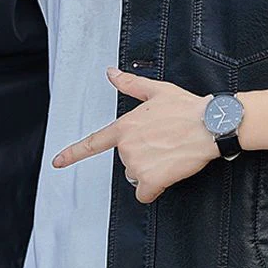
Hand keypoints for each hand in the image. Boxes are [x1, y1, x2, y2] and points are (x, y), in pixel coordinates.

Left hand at [52, 66, 218, 203]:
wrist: (210, 125)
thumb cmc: (187, 108)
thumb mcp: (157, 91)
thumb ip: (130, 85)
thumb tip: (111, 73)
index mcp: (125, 126)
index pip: (92, 143)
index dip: (72, 154)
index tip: (57, 162)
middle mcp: (126, 147)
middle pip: (126, 162)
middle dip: (143, 156)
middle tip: (164, 143)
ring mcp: (138, 164)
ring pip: (137, 177)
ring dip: (151, 172)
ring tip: (170, 154)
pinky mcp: (152, 180)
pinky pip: (145, 194)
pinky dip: (155, 189)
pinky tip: (169, 174)